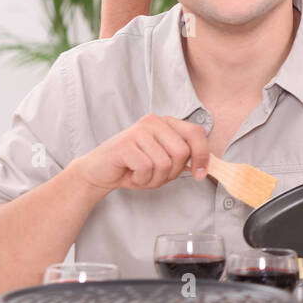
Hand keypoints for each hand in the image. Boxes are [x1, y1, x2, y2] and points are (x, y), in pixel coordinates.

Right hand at [71, 114, 209, 193]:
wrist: (99, 172)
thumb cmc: (134, 167)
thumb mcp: (163, 160)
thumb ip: (182, 159)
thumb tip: (204, 166)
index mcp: (167, 123)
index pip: (196, 133)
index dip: (202, 155)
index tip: (199, 174)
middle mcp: (154, 122)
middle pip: (181, 152)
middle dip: (172, 173)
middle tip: (156, 176)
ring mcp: (138, 131)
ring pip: (164, 163)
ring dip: (154, 179)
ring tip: (141, 175)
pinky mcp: (125, 144)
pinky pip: (146, 168)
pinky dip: (141, 180)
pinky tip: (131, 175)